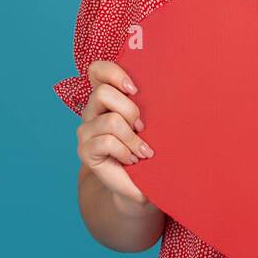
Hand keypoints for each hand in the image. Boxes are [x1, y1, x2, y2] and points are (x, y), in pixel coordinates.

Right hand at [75, 59, 154, 206]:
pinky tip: (131, 160)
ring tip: (141, 151)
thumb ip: (149, 103)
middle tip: (142, 127)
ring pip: (110, 120)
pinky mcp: (85, 151)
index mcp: (107, 98)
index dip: (113, 73)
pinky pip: (106, 142)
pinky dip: (125, 151)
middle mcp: (92, 111)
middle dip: (130, 110)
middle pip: (103, 93)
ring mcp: (86, 131)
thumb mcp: (152, 123)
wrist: (140, 186)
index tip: (135, 90)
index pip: (97, 70)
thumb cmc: (149, 149)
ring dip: (132, 138)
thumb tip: (173, 84)